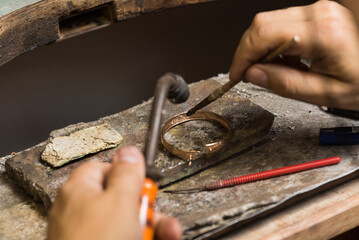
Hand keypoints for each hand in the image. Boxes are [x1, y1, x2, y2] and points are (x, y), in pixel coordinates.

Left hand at [47, 146, 181, 239]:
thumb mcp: (120, 200)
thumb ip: (128, 173)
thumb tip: (130, 151)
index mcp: (80, 191)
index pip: (105, 168)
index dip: (128, 173)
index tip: (145, 182)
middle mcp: (83, 212)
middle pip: (121, 198)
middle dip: (146, 206)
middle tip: (155, 214)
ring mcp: (91, 235)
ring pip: (128, 222)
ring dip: (153, 226)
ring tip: (168, 233)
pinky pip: (126, 238)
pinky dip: (145, 239)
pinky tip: (161, 239)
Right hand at [229, 0, 358, 109]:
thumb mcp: (324, 93)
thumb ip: (285, 84)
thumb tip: (253, 74)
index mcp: (322, 33)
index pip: (264, 35)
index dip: (243, 56)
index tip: (237, 74)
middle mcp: (319, 14)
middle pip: (262, 23)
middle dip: (248, 51)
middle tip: (248, 73)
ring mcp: (318, 11)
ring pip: (269, 22)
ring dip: (261, 49)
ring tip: (274, 70)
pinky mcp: (317, 14)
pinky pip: (282, 24)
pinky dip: (274, 45)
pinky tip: (285, 61)